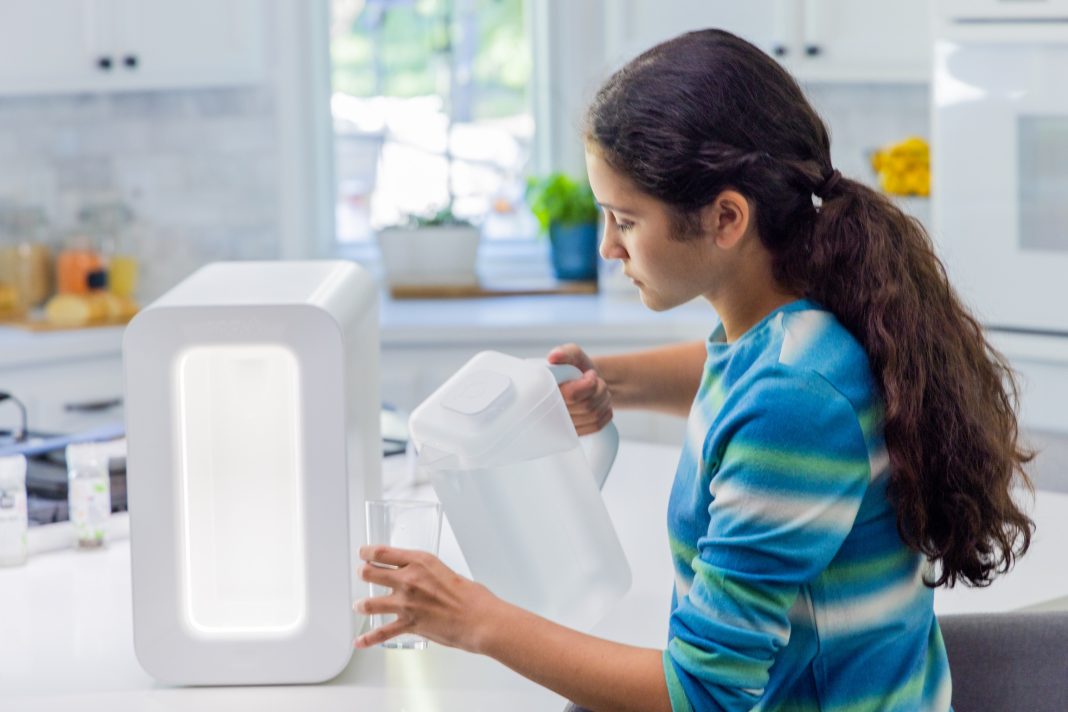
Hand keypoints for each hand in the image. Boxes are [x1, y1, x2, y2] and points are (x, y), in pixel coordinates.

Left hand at [354, 546, 501, 652]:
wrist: (479, 619)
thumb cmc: (471, 596)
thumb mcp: (444, 570)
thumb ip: (426, 573)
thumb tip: (418, 578)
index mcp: (419, 562)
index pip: (382, 552)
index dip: (367, 552)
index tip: (363, 553)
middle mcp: (408, 580)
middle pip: (371, 572)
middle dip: (364, 573)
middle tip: (363, 574)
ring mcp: (406, 603)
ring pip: (370, 603)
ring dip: (361, 604)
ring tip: (359, 605)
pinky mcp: (409, 624)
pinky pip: (382, 633)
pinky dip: (368, 638)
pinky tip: (360, 641)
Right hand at [547, 343, 613, 435]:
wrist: (585, 383)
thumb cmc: (576, 368)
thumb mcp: (572, 354)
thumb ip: (565, 352)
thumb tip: (554, 357)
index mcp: (544, 391)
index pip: (572, 395)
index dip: (588, 385)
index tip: (590, 375)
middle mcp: (548, 411)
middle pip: (587, 406)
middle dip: (599, 390)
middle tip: (595, 381)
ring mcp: (561, 426)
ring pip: (593, 416)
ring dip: (603, 400)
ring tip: (598, 391)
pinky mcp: (573, 433)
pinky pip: (596, 426)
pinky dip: (605, 413)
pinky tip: (601, 404)